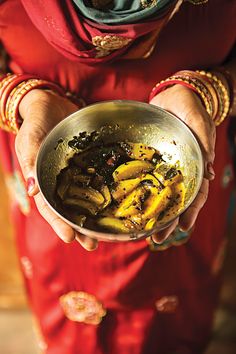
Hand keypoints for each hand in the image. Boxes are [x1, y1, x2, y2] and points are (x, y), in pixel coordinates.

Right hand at [15, 89, 96, 250]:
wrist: (53, 103)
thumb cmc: (37, 121)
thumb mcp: (29, 139)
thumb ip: (30, 160)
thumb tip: (31, 190)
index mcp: (43, 181)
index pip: (50, 207)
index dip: (58, 224)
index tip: (69, 239)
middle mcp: (61, 182)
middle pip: (69, 210)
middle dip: (79, 229)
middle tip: (92, 245)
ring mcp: (77, 174)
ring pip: (86, 201)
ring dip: (94, 218)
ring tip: (105, 235)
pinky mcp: (91, 164)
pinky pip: (99, 180)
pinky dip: (106, 193)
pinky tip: (116, 204)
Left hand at [150, 84, 215, 242]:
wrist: (173, 96)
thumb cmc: (189, 107)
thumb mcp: (198, 120)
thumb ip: (203, 141)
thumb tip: (207, 172)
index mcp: (195, 165)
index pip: (196, 194)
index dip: (190, 212)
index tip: (182, 227)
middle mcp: (180, 171)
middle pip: (176, 201)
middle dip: (168, 220)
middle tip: (156, 238)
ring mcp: (164, 168)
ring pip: (160, 196)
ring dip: (154, 214)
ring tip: (144, 232)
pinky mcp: (150, 162)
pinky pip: (145, 181)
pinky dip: (141, 196)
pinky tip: (133, 208)